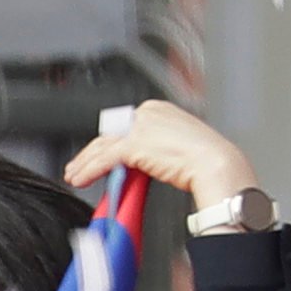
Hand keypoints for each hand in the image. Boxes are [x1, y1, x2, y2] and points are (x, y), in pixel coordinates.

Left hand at [63, 100, 255, 213]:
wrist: (215, 164)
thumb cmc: (205, 159)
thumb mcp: (174, 146)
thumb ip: (152, 149)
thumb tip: (136, 164)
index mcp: (158, 110)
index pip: (122, 127)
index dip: (105, 144)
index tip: (94, 156)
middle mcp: (147, 113)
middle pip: (108, 135)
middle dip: (89, 154)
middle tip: (77, 168)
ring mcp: (140, 126)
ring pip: (103, 147)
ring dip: (84, 164)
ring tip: (75, 177)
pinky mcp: (135, 143)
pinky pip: (105, 159)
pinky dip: (90, 171)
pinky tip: (82, 180)